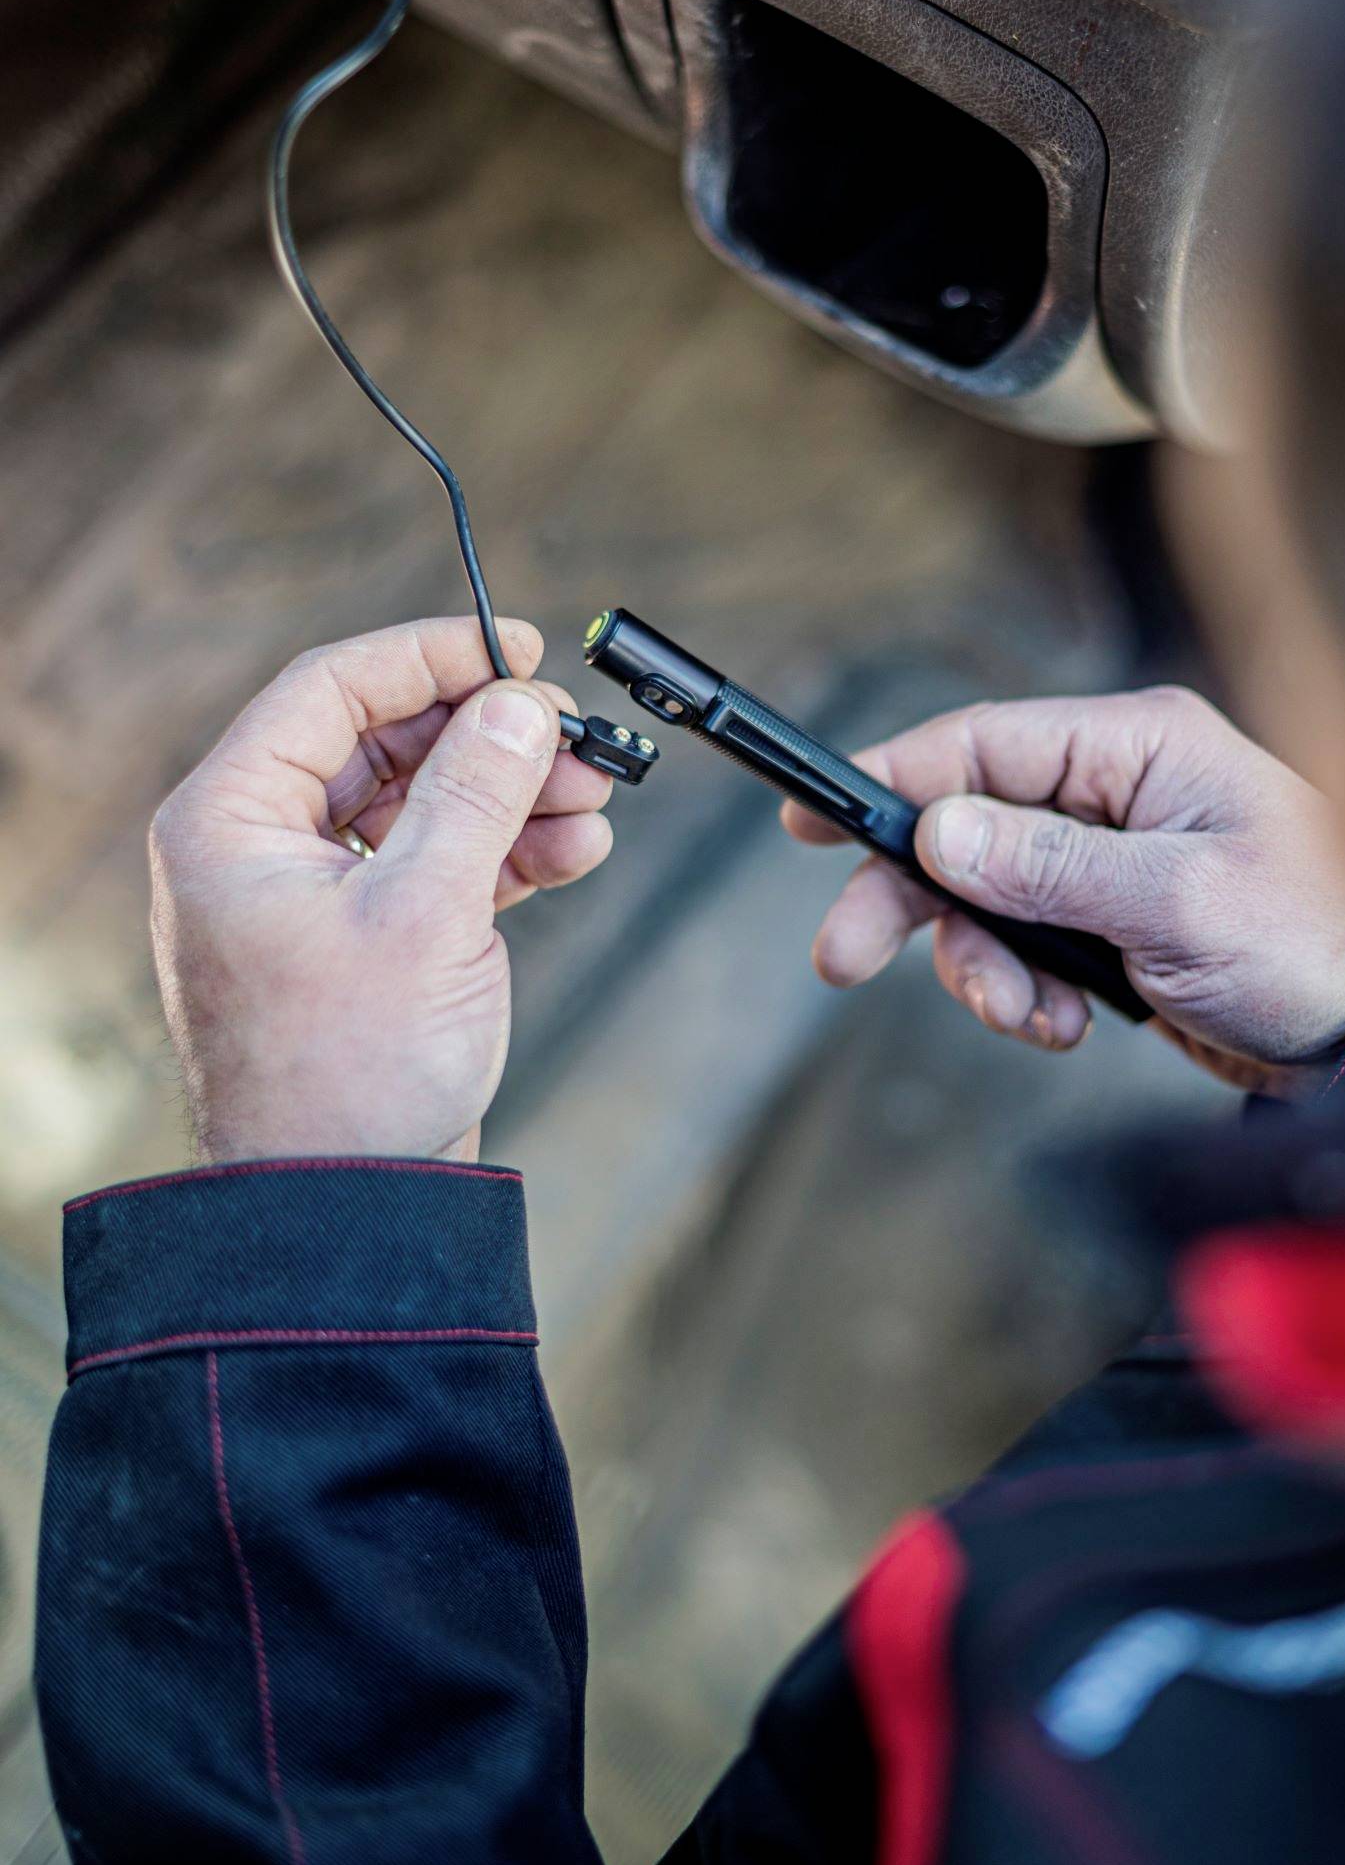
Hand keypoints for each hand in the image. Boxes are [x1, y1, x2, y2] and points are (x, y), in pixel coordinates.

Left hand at [150, 617, 613, 1162]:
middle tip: (579, 741)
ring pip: (419, 804)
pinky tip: (572, 853)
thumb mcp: (426, 914)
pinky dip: (501, 855)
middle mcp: (257, 849)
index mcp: (230, 822)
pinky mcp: (361, 945)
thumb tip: (519, 705)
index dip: (430, 658)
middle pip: (382, 743)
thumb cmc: (352, 1077)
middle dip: (490, 738)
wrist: (347, 1213)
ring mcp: (310, 898)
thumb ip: (478, 793)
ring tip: (594, 805)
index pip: (330, 690)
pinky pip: (432, 865)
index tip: (522, 651)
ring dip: (510, 797)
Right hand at [782, 686, 1344, 1085]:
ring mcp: (1112, 858)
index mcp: (1137, 747)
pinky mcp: (1113, 923)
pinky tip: (1064, 1026)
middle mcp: (1116, 791)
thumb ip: (1050, 868)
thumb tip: (939, 832)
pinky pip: (1025, 949)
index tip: (811, 816)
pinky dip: (1024, 994)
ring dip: (984, 967)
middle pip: (964, 826)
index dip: (889, 777)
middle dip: (909, 899)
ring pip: (985, 901)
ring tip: (1029, 1018)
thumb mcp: (1176, 903)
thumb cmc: (1318, 940)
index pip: (981, 744)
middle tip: (845, 956)